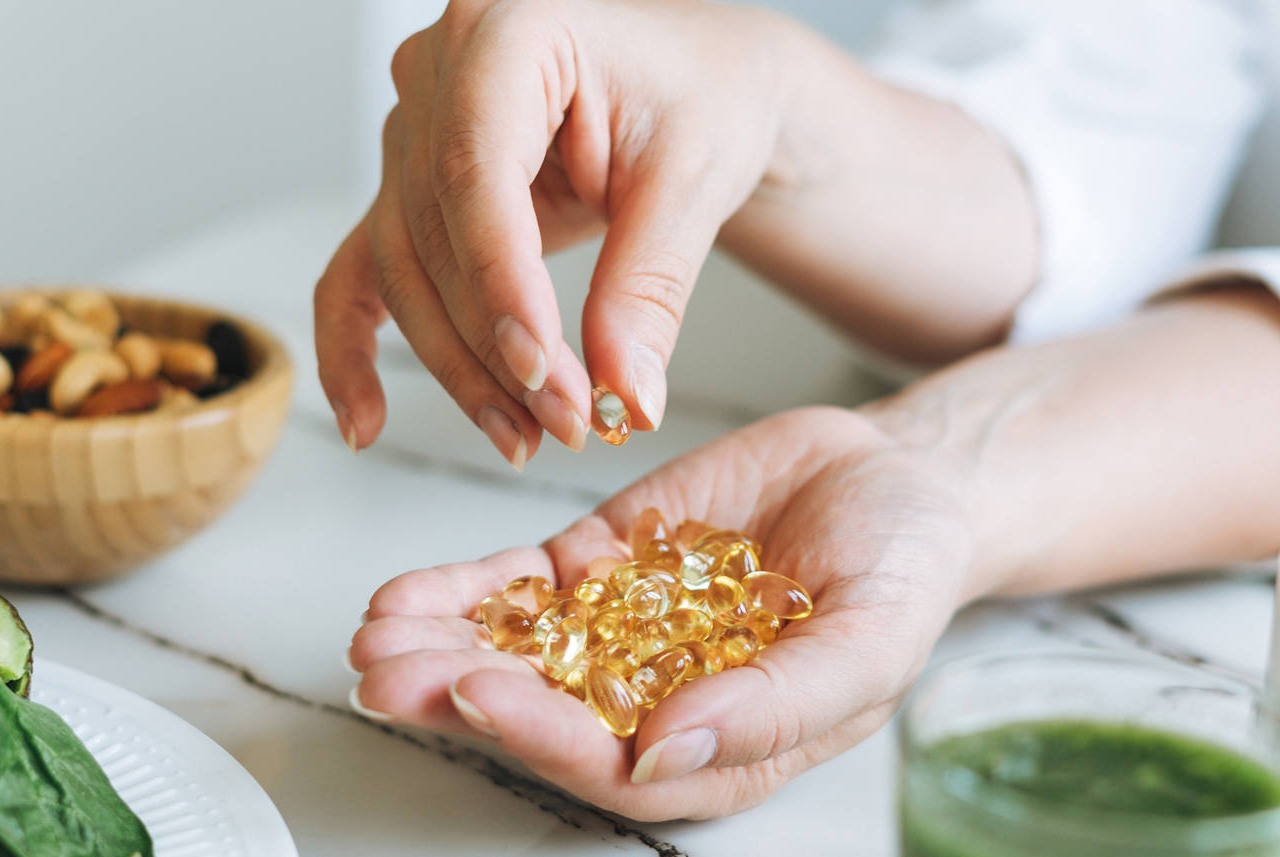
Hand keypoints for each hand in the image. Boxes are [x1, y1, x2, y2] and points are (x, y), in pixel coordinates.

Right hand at [313, 0, 792, 466]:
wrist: (701, 87)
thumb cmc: (703, 96)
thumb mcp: (695, 182)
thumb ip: (649, 287)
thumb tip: (626, 395)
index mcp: (508, 29)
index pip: (476, 172)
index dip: (500, 283)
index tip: (542, 369)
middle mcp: (439, 70)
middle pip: (435, 234)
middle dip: (497, 345)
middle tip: (567, 422)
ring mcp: (414, 129)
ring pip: (405, 270)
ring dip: (460, 366)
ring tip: (527, 435)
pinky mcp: (410, 188)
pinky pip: (362, 271)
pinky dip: (355, 347)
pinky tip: (366, 420)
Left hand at [348, 406, 973, 819]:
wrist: (897, 477)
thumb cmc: (905, 570)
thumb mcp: (869, 641)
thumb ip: (776, 705)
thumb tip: (667, 756)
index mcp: (717, 744)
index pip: (613, 763)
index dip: (542, 736)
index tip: (478, 695)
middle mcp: (656, 698)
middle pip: (541, 712)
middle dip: (456, 694)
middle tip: (386, 675)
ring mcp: (622, 630)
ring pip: (516, 651)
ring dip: (440, 647)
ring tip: (374, 636)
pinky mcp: (603, 565)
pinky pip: (521, 586)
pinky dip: (462, 591)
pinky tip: (404, 596)